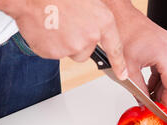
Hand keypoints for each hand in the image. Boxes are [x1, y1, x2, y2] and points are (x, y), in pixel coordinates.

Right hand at [5, 0, 126, 79]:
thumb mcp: (89, 1)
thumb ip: (96, 18)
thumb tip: (96, 29)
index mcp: (102, 21)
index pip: (115, 48)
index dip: (119, 64)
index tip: (123, 74)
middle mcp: (89, 37)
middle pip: (85, 52)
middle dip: (76, 42)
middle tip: (64, 23)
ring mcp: (71, 46)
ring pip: (69, 52)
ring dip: (62, 42)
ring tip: (53, 22)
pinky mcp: (53, 52)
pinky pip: (51, 52)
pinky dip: (47, 43)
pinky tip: (44, 27)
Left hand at [105, 1, 166, 105]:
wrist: (117, 15)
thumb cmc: (121, 32)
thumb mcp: (129, 69)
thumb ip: (138, 90)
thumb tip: (143, 103)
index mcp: (166, 53)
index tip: (162, 111)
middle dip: (162, 95)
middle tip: (153, 106)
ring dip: (159, 86)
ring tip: (148, 97)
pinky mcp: (165, 44)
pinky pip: (165, 65)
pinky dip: (157, 76)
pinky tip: (149, 85)